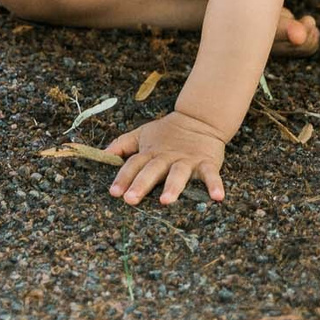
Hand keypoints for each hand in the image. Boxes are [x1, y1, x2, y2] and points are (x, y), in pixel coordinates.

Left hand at [104, 110, 227, 205]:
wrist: (199, 118)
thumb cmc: (167, 133)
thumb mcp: (142, 134)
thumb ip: (122, 145)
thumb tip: (101, 154)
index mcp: (150, 152)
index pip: (133, 164)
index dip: (123, 177)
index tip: (114, 192)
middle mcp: (167, 157)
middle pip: (152, 170)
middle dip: (141, 183)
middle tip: (131, 199)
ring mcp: (187, 160)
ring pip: (178, 173)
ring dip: (173, 186)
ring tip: (166, 201)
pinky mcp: (206, 162)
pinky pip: (211, 174)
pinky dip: (215, 184)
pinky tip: (218, 197)